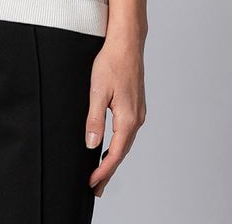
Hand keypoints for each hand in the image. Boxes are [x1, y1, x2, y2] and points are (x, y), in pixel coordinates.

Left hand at [85, 32, 146, 197]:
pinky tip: (111, 145)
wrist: (127, 43)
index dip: (103, 170)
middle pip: (123, 151)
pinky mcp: (136, 105)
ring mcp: (139, 111)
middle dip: (109, 170)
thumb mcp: (97, 92)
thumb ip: (95, 119)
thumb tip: (92, 144)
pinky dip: (119, 143)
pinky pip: (127, 131)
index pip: (115, 153)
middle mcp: (137, 118)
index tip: (92, 183)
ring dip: (114, 157)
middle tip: (96, 187)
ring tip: (101, 171)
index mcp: (128, 118)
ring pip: (126, 142)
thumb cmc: (111, 63)